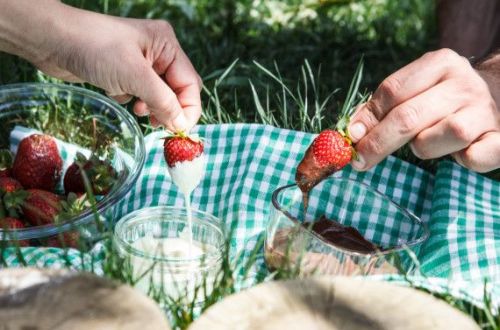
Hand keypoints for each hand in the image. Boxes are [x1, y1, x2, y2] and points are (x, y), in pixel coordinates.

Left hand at [0, 1, 200, 131]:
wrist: (52, 39)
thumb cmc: (95, 48)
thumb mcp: (135, 76)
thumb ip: (163, 101)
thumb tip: (181, 125)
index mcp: (168, 45)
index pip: (190, 84)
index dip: (188, 109)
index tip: (179, 132)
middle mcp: (158, 52)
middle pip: (177, 90)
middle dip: (169, 109)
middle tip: (157, 125)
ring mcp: (140, 62)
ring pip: (158, 94)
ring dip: (152, 106)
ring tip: (138, 110)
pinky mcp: (124, 71)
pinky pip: (140, 93)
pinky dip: (133, 99)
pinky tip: (119, 95)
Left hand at [348, 48, 499, 172]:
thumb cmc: (445, 98)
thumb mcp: (418, 89)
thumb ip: (385, 105)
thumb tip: (353, 131)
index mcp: (440, 64)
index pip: (393, 90)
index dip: (368, 118)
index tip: (350, 138)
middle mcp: (464, 84)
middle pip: (407, 116)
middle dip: (377, 142)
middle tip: (359, 161)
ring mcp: (484, 111)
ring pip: (437, 137)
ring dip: (423, 147)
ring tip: (429, 141)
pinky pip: (472, 159)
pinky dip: (460, 161)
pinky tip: (459, 153)